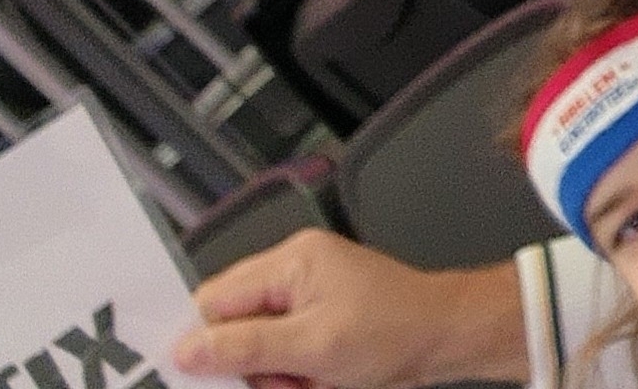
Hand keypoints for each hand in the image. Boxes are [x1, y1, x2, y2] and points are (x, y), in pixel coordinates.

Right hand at [169, 229, 528, 388]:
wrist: (448, 338)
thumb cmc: (398, 329)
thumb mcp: (314, 346)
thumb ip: (247, 346)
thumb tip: (189, 349)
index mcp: (291, 261)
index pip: (215, 298)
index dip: (204, 340)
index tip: (203, 375)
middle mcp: (295, 272)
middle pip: (234, 326)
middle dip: (252, 363)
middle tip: (286, 377)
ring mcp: (308, 299)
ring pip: (258, 350)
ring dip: (276, 375)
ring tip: (314, 379)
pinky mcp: (319, 324)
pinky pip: (283, 357)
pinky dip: (296, 377)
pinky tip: (322, 380)